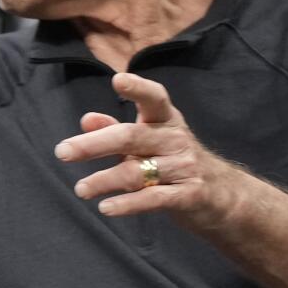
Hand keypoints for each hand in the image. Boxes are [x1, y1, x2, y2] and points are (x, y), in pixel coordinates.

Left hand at [55, 72, 233, 226]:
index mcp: (165, 120)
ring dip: (104, 180)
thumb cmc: (176, 162)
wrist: (224, 197)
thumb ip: (117, 131)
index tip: (118, 80)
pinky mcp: (189, 195)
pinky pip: (153, 199)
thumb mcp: (150, 141)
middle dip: (93, 144)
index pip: (154, 98)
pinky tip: (106, 207)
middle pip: (130, 137)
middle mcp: (175, 139)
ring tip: (80, 189)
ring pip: (137, 172)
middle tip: (62, 152)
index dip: (138, 88)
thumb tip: (86, 120)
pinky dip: (128, 204)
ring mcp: (184, 167)